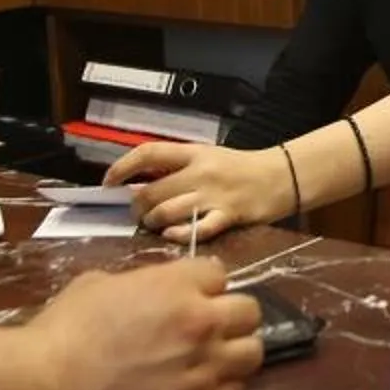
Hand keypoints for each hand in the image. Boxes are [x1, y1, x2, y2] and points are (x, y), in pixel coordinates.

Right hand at [26, 257, 262, 389]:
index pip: (220, 273)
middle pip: (250, 311)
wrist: (50, 388)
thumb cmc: (64, 330)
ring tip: (211, 358)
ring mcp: (205, 367)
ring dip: (235, 352)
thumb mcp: (99, 283)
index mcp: (177, 284)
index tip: (189, 295)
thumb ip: (141, 281)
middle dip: (229, 315)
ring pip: (254, 352)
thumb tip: (157, 287)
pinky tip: (200, 386)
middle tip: (206, 327)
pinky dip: (224, 387)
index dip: (203, 284)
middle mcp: (201, 322)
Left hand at [105, 141, 293, 243]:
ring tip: (154, 226)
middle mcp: (200, 172)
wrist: (280, 176)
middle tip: (137, 214)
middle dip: (137, 207)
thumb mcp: (206, 157)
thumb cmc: (239, 167)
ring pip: (168, 211)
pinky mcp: (228, 216)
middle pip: (153, 190)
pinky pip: (197, 229)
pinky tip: (171, 236)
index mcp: (192, 153)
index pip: (148, 153)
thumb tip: (139, 183)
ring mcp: (214, 195)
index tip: (109, 182)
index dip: (123, 167)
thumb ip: (177, 168)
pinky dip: (179, 235)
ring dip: (153, 222)